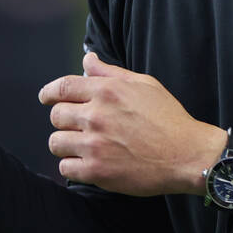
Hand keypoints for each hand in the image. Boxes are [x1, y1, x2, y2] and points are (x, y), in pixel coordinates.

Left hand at [38, 52, 226, 196]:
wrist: (187, 154)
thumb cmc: (168, 117)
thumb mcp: (143, 84)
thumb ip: (109, 72)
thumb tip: (87, 60)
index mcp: (106, 91)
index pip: (62, 88)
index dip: (49, 93)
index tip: (46, 98)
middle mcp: (96, 116)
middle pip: (56, 115)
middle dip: (62, 119)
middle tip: (76, 126)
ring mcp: (95, 145)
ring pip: (56, 143)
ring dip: (65, 144)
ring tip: (81, 146)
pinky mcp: (97, 172)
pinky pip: (65, 168)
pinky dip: (73, 166)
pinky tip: (87, 163)